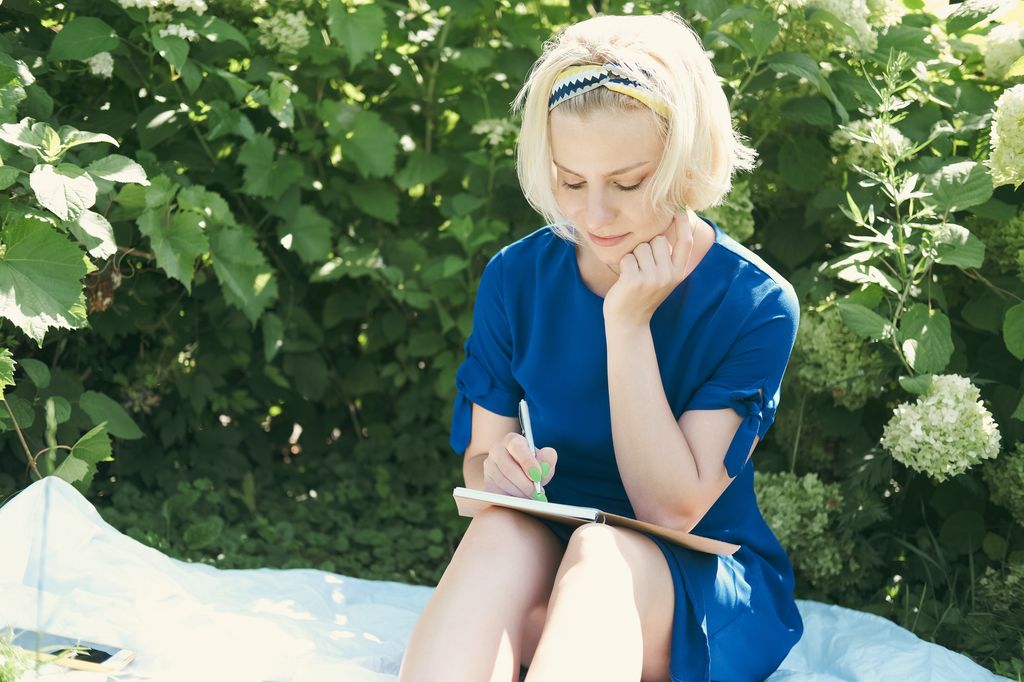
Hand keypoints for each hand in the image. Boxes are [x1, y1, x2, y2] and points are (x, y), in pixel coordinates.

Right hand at [482, 433, 556, 499]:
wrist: (516, 479)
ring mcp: (489, 465)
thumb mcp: (543, 463)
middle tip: (537, 493)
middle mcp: (497, 449)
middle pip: (507, 465)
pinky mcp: (486, 481)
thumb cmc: (531, 468)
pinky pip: (498, 490)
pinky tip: (522, 499)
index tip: (537, 476)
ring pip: (502, 480)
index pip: (516, 446)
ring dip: (519, 491)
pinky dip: (511, 496)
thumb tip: (548, 458)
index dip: (527, 461)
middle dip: (524, 482)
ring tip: (532, 497)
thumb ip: (548, 459)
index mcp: (512, 440)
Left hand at [602, 210, 696, 327]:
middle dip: (646, 246)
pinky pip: (627, 257)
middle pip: (658, 239)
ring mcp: (653, 278)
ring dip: (633, 256)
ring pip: (641, 247)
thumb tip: (665, 228)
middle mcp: (669, 275)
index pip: (685, 242)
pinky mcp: (635, 280)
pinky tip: (624, 280)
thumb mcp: (661, 278)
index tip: (681, 207)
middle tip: (641, 267)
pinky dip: (623, 265)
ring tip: (633, 274)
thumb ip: (666, 258)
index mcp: (678, 273)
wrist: (628, 322)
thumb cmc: (642, 294)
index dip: (684, 223)